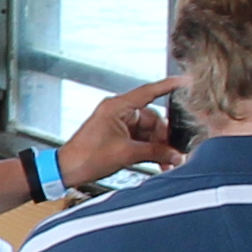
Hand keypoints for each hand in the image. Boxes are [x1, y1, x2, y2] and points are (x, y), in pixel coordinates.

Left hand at [61, 78, 181, 189]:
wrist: (67, 170)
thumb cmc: (87, 157)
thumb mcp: (126, 154)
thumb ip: (154, 153)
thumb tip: (175, 156)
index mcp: (117, 107)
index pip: (148, 92)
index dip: (168, 86)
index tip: (184, 81)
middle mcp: (119, 111)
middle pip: (153, 118)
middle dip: (164, 137)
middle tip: (174, 154)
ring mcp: (118, 123)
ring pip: (148, 131)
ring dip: (158, 147)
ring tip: (167, 163)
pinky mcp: (118, 136)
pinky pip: (140, 139)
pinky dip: (149, 150)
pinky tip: (158, 162)